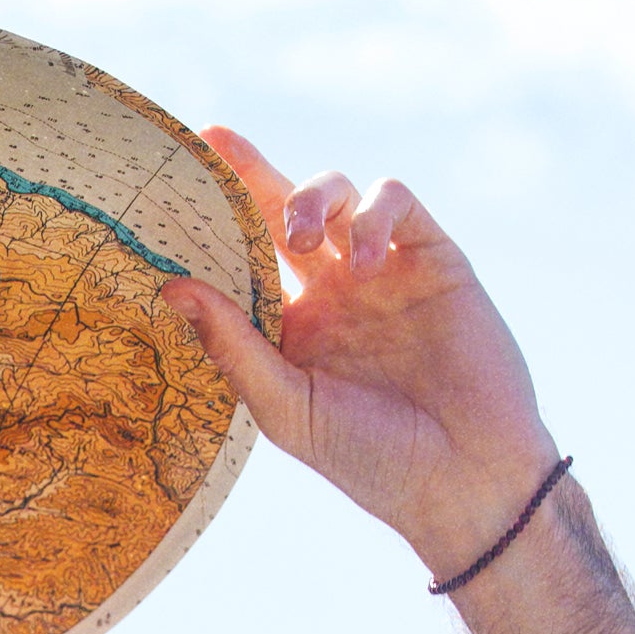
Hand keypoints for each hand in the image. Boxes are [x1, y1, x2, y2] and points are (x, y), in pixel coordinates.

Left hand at [162, 128, 561, 582]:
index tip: (177, 174)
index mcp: (289, 330)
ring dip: (314, 197)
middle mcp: (332, 294)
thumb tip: (171, 287)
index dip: (213, 221)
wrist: (462, 475)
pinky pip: (397, 205)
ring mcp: (382, 273)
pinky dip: (374, 216)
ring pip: (340, 196)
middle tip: (223, 158)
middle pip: (284, 213)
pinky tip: (365, 262)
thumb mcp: (286, 407)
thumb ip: (232, 345)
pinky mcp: (433, 259)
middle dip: (254, 177)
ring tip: (303, 235)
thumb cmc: (368, 458)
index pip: (242, 261)